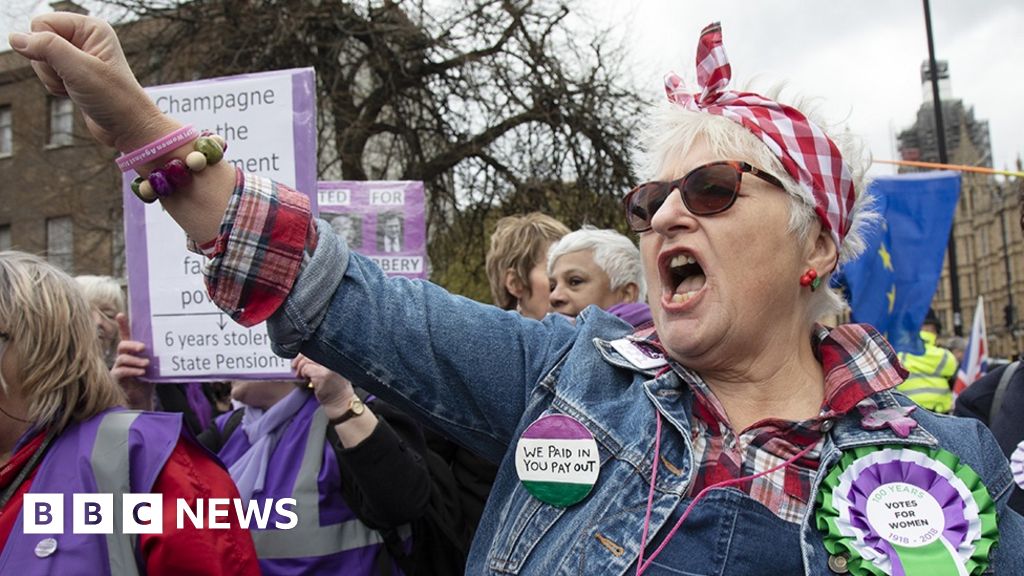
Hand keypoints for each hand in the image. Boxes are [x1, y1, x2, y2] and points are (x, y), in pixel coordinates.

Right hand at [8, 13, 177, 151]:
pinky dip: (54, 86)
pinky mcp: (73, 73)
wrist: (128, 128)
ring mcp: (78, 56)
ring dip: (52, 78)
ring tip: (76, 88)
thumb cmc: (113, 98)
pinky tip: (74, 93)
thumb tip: (15, 38)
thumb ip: (46, 48)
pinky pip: (47, 73)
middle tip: (74, 79)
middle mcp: (84, 38)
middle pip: (37, 41)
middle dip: (48, 65)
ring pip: (39, 59)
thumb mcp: (78, 69)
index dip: (44, 45)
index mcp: (90, 28)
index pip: (42, 22)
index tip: (67, 65)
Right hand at [110, 313, 154, 409]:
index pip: (126, 336)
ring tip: (146, 364)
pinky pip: (120, 371)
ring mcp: (117, 368)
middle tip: (143, 347)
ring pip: (121, 358)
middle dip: (132, 344)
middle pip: (122, 345)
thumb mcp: (154, 366)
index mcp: (132, 352)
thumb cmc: (147, 380)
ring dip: (134, 360)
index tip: (121, 315)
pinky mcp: (115, 378)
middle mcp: (123, 358)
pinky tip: (141, 372)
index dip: (123, 325)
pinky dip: (131, 370)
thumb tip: (174, 348)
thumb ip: (158, 358)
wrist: (141, 399)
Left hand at [292, 354, 354, 414]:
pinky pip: (306, 369)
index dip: (305, 350)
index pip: (316, 343)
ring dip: (300, 368)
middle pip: (310, 351)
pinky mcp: (323, 375)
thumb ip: (319, 358)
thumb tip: (300, 353)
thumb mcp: (330, 366)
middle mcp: (335, 357)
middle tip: (295, 366)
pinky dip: (303, 373)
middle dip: (299, 359)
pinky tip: (306, 379)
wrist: (340, 400)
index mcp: (337, 353)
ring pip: (306, 360)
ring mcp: (329, 366)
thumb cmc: (335, 385)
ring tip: (302, 375)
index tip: (299, 356)